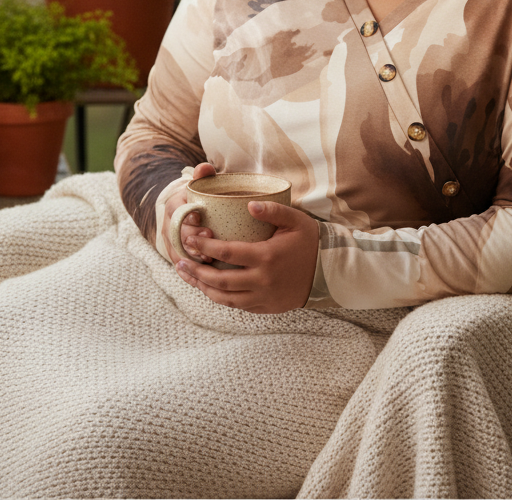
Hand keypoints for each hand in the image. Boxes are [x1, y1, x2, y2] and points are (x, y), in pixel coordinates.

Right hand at [158, 162, 217, 263]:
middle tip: (209, 241)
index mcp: (175, 206)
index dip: (187, 218)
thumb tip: (205, 168)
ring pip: (176, 251)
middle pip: (176, 234)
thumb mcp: (199, 185)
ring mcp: (170, 240)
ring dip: (191, 257)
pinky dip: (188, 270)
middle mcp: (169, 224)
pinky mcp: (175, 254)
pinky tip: (200, 275)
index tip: (201, 221)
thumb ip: (203, 175)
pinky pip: (178, 264)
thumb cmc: (199, 198)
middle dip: (191, 239)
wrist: (186, 211)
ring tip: (208, 260)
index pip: (177, 211)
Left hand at [175, 202, 319, 313]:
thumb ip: (272, 210)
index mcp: (266, 257)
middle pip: (219, 280)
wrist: (331, 272)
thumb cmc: (311, 242)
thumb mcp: (295, 220)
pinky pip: (238, 306)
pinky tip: (211, 289)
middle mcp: (262, 280)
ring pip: (225, 298)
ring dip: (204, 288)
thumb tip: (248, 203)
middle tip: (180, 262)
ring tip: (189, 278)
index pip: (226, 253)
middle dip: (196, 272)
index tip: (191, 240)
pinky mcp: (267, 307)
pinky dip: (221, 298)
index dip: (204, 247)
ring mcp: (264, 297)